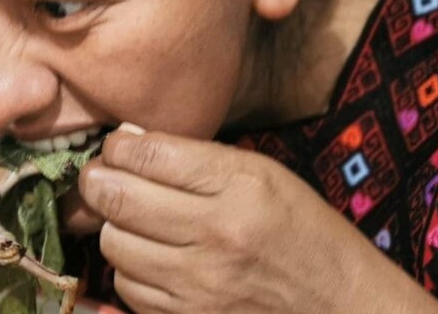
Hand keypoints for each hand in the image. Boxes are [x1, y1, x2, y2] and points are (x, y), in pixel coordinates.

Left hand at [78, 126, 437, 313]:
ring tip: (136, 222)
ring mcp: (199, 286)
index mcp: (240, 186)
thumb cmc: (303, 231)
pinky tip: (153, 260)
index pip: (147, 155)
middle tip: (101, 179)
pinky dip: (131, 271)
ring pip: (114, 246)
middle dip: (98, 183)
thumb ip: (196, 158)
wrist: (339, 304)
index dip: (117, 147)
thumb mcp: (265, 175)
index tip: (116, 148)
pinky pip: (128, 289)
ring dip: (115, 229)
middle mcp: (216, 235)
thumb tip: (128, 141)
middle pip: (117, 200)